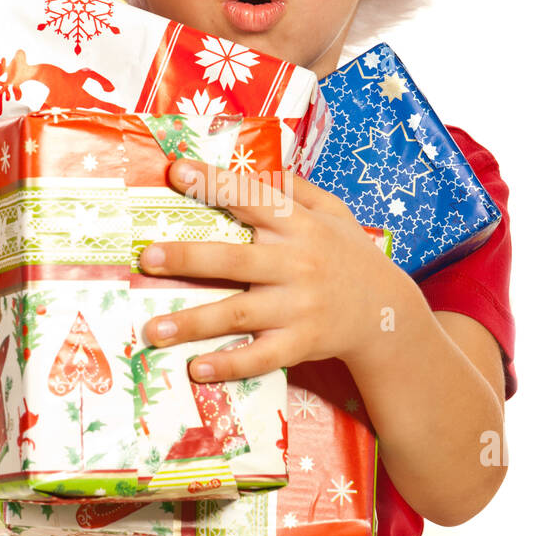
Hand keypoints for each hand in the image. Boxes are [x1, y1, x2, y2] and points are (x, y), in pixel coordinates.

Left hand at [138, 158, 402, 381]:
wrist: (387, 313)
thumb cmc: (350, 256)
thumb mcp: (334, 213)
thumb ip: (296, 188)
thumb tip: (255, 166)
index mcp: (300, 227)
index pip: (253, 199)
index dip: (215, 184)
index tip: (177, 170)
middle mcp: (296, 265)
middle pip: (234, 260)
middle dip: (189, 258)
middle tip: (148, 258)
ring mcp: (297, 307)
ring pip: (238, 313)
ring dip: (193, 321)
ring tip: (152, 329)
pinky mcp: (300, 343)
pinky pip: (260, 356)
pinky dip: (229, 364)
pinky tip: (197, 368)